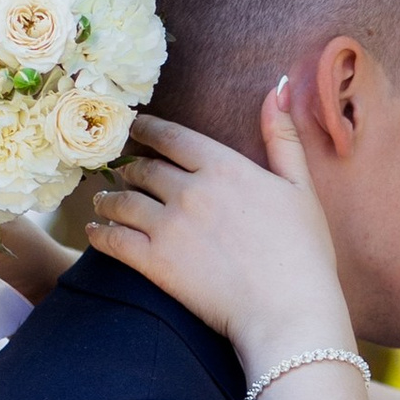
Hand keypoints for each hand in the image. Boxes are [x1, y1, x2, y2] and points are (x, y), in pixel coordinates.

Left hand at [91, 94, 352, 370]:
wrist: (288, 310)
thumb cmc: (304, 252)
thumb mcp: (300, 187)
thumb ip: (282, 137)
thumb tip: (276, 89)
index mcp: (224, 166)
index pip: (172, 136)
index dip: (148, 129)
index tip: (135, 127)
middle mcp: (190, 189)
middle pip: (143, 168)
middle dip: (128, 167)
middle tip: (119, 170)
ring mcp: (169, 226)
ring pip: (122, 201)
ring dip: (108, 199)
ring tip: (102, 202)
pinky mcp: (155, 263)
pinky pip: (114, 240)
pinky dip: (100, 234)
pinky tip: (95, 233)